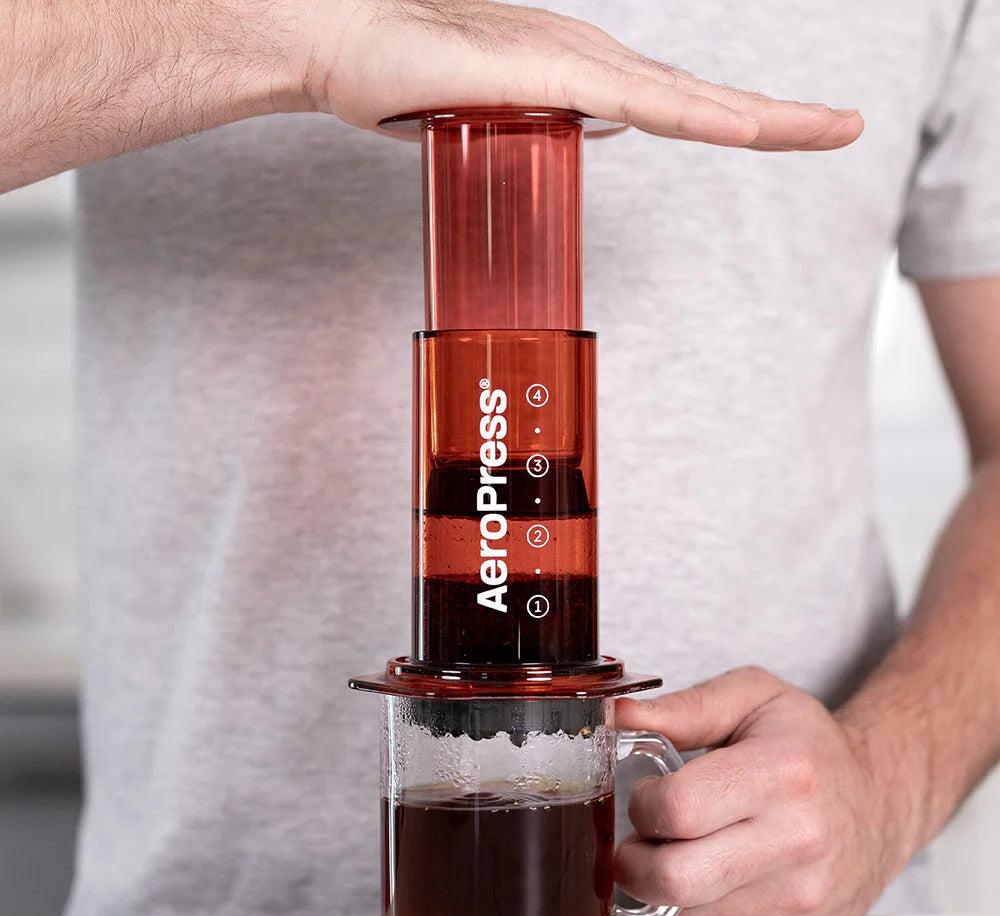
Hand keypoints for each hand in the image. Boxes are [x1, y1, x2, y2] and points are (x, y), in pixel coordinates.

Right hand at [294, 0, 862, 148]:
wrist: (338, 41)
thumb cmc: (395, 74)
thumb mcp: (483, 119)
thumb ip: (538, 128)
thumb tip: (585, 133)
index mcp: (575, 77)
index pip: (670, 104)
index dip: (729, 119)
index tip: (781, 134)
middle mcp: (588, 62)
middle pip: (697, 98)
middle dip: (777, 116)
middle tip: (845, 127)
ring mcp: (574, 64)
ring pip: (686, 99)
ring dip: (763, 117)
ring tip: (832, 129)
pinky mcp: (552, 71)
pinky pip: (641, 100)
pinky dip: (698, 117)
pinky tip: (750, 130)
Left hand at [614, 667, 913, 915]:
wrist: (881, 799)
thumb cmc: (808, 744)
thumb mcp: (752, 696)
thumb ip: (683, 707)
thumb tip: (617, 715)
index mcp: (782, 771)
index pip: (678, 809)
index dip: (643, 802)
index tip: (648, 792)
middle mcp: (797, 839)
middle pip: (675, 878)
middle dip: (633, 859)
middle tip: (639, 836)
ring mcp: (798, 894)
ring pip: (685, 914)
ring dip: (658, 885)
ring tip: (673, 848)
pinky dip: (691, 905)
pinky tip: (705, 870)